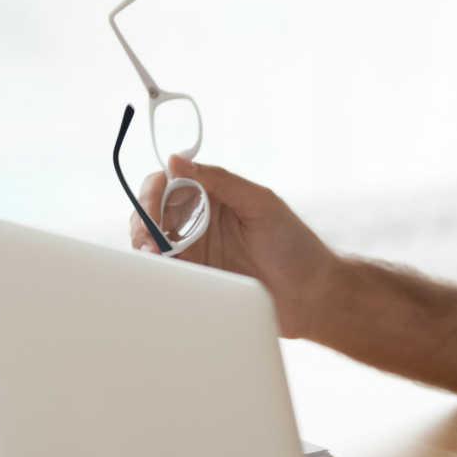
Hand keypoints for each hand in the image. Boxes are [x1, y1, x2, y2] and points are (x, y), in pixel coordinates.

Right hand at [129, 157, 341, 339]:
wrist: (312, 296)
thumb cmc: (295, 245)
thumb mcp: (260, 204)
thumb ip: (220, 180)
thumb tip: (176, 160)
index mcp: (216, 196)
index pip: (170, 182)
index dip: (155, 190)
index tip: (156, 204)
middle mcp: (201, 221)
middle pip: (152, 212)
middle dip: (144, 220)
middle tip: (151, 238)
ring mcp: (196, 251)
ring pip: (151, 242)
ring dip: (144, 245)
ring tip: (155, 255)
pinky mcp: (196, 280)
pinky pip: (165, 273)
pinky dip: (155, 271)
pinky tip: (160, 272)